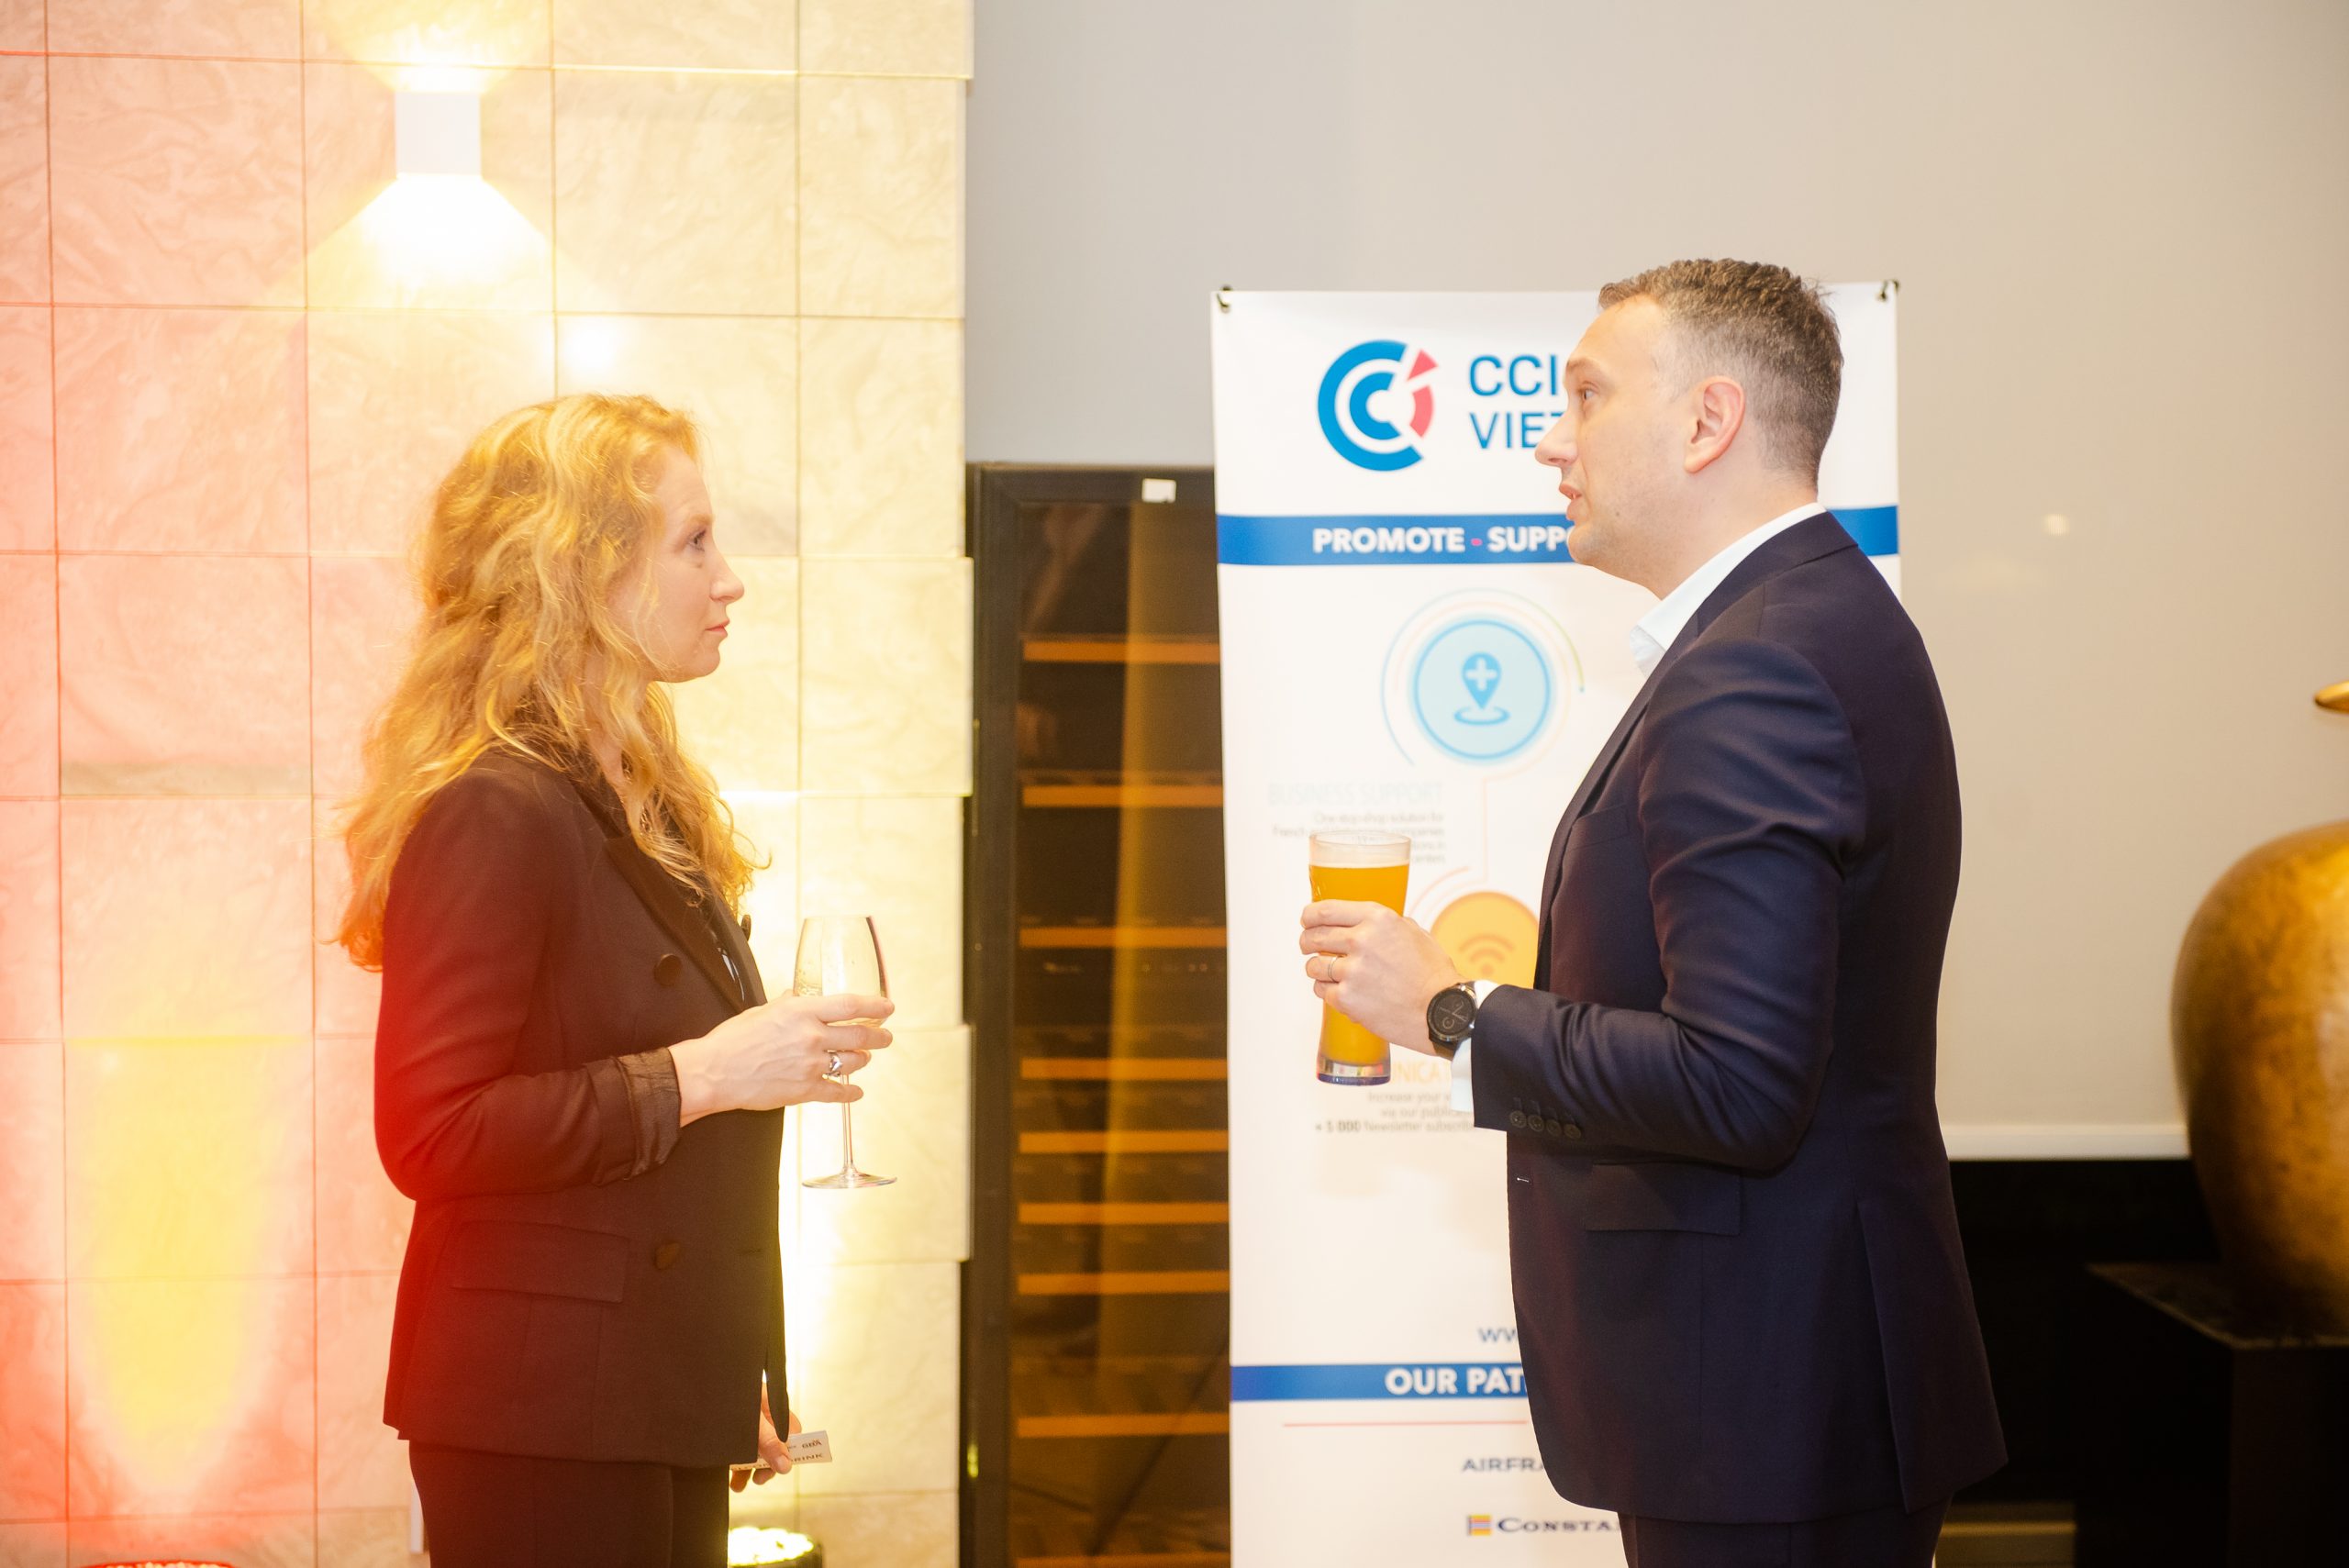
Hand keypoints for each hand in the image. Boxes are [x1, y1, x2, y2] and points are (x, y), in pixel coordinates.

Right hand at [673, 993, 893, 1124]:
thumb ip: (787, 1003)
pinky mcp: (804, 1090)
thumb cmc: (733, 1039)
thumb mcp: (763, 1010)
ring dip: (863, 1059)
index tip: (888, 1008)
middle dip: (879, 1036)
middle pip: (860, 1035)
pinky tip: (855, 1092)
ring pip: (852, 1062)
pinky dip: (850, 1093)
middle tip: (886, 1037)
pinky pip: (837, 1092)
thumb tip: (797, 995)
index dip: (875, 1006)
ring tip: (865, 1058)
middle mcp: (812, 1036)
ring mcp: (810, 1065)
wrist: (714, 1072)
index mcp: (802, 1011)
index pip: (850, 1005)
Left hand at [732, 1385, 801, 1490]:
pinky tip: (732, 1478)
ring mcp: (747, 1425)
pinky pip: (740, 1453)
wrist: (696, 1394)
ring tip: (738, 1485)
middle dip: (767, 1465)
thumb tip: (785, 1465)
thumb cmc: (727, 1395)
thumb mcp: (752, 1421)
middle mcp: (762, 1416)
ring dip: (749, 1471)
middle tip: (759, 1479)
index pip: (791, 1431)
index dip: (788, 1450)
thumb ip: (769, 1441)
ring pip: (756, 1452)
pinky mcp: (732, 1434)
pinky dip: (737, 1467)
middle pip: (773, 1445)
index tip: (780, 1468)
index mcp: (772, 1407)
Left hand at [1299, 900, 1462, 1055]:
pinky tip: (1343, 992)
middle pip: (1314, 936)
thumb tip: (1359, 921)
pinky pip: (1321, 990)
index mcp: (1378, 919)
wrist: (1441, 1010)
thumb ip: (1383, 924)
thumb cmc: (1432, 974)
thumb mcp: (1413, 932)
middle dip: (1307, 941)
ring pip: (1314, 965)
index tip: (1307, 920)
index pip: (1326, 910)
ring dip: (1318, 969)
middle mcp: (1362, 940)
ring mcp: (1352, 971)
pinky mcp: (1347, 998)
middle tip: (1310, 947)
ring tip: (1331, 974)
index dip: (1310, 916)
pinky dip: (1328, 992)